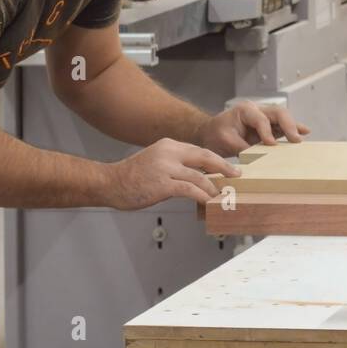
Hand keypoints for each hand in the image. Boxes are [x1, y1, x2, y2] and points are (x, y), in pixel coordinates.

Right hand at [108, 138, 239, 208]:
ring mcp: (166, 168)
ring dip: (214, 187)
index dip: (216, 160)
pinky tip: (209, 202)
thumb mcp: (157, 161)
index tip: (228, 167)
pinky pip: (190, 190)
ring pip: (200, 176)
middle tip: (237, 175)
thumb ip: (177, 165)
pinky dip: (203, 196)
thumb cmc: (132, 176)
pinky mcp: (163, 184)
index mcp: (169, 145)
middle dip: (225, 166)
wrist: (109, 183)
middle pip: (206, 157)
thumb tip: (199, 176)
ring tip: (223, 195)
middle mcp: (169, 152)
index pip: (200, 150)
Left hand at [193, 102, 310, 157]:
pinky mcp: (268, 126)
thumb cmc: (215, 135)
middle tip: (295, 139)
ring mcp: (264, 117)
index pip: (261, 119)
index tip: (271, 145)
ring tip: (303, 135)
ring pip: (283, 118)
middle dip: (288, 125)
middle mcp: (257, 110)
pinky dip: (292, 129)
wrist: (210, 133)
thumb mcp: (226, 141)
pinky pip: (282, 126)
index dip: (267, 132)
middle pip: (278, 112)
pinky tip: (303, 132)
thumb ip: (243, 147)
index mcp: (245, 110)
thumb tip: (259, 157)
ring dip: (293, 127)